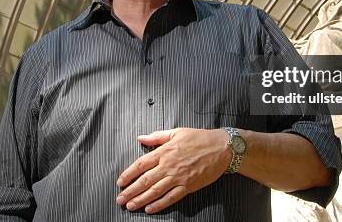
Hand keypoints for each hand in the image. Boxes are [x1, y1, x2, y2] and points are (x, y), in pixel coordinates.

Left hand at [116, 128, 231, 213]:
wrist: (221, 148)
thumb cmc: (199, 138)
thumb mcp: (176, 132)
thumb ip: (156, 136)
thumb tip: (140, 138)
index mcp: (164, 151)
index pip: (141, 164)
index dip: (128, 174)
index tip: (120, 182)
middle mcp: (169, 165)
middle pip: (145, 180)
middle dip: (130, 191)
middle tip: (120, 199)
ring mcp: (178, 177)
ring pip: (155, 191)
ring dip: (140, 199)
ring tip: (130, 206)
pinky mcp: (188, 186)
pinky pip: (171, 197)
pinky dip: (159, 204)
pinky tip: (150, 209)